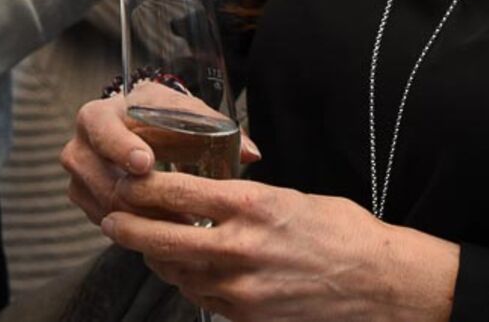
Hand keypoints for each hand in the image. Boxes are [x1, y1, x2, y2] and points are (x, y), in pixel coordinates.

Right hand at [61, 93, 260, 226]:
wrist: (141, 125)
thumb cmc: (168, 118)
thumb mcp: (189, 115)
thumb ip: (219, 130)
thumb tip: (252, 154)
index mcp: (105, 112)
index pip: (103, 128)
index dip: (122, 147)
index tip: (146, 163)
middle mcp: (83, 139)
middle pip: (93, 171)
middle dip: (132, 193)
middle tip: (169, 209)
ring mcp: (79, 168)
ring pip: (97, 198)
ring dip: (133, 213)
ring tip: (173, 223)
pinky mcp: (81, 192)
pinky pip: (98, 215)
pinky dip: (127, 223)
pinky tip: (157, 229)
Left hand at [99, 175, 457, 320]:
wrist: (377, 281)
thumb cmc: (342, 231)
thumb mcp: (292, 197)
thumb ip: (246, 199)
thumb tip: (209, 196)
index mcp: (252, 205)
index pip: (178, 192)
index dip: (142, 187)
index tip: (126, 181)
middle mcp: (239, 247)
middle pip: (161, 237)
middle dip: (127, 226)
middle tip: (111, 217)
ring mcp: (239, 287)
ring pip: (175, 271)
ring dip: (154, 255)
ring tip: (142, 241)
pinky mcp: (244, 315)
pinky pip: (200, 295)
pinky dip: (186, 280)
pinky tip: (184, 268)